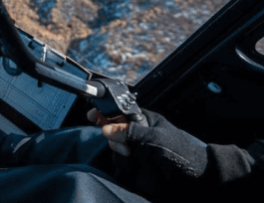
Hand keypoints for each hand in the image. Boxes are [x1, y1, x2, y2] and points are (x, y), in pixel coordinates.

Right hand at [87, 108, 209, 201]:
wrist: (200, 182)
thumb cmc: (184, 154)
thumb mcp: (157, 139)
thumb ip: (131, 132)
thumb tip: (107, 128)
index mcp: (145, 120)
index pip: (119, 112)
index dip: (106, 113)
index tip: (93, 116)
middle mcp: (138, 135)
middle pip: (112, 131)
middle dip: (113, 136)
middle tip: (122, 143)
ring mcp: (136, 153)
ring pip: (114, 149)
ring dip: (120, 153)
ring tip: (133, 157)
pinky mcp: (136, 170)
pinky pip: (120, 165)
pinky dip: (124, 166)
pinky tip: (134, 168)